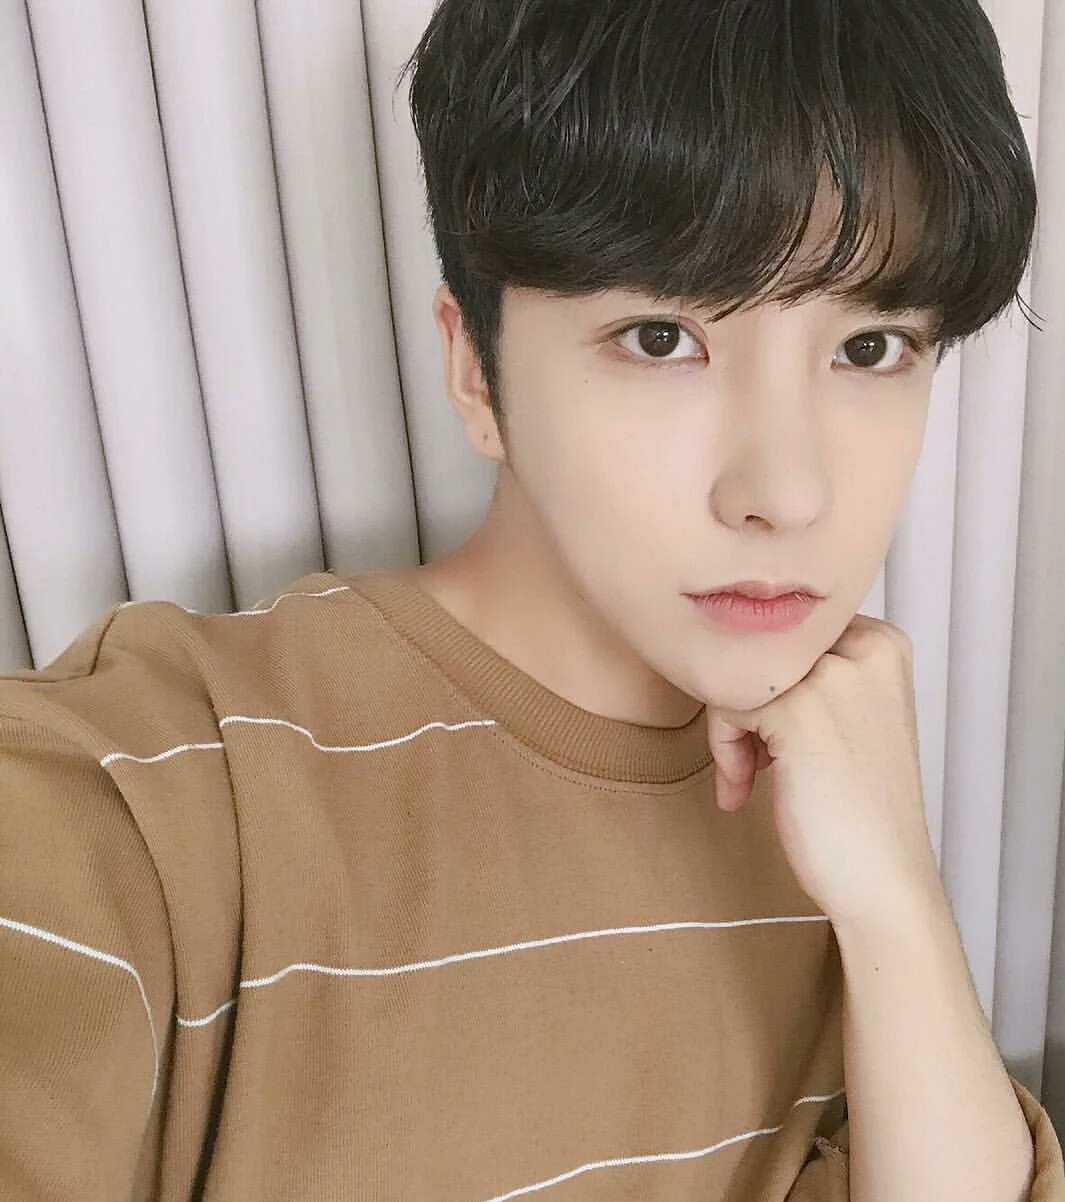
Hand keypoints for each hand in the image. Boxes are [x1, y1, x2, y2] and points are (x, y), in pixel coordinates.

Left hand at [706, 614, 942, 928]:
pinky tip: (743, 792)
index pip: (787, 633)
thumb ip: (812, 673)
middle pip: (760, 649)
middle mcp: (866, 648)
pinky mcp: (796, 713)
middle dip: (747, 705)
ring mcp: (833, 677)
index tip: (772, 737)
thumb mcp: (850, 716)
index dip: (769, 683)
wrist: (884, 879)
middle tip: (757, 762)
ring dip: (732, 731)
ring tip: (750, 778)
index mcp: (884, 643)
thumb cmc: (858, 807)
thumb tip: (733, 648)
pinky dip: (724, 751)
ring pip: (735, 674)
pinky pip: (723, 706)